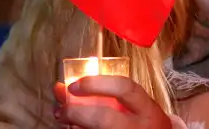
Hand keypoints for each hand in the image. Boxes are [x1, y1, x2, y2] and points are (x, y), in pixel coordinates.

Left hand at [54, 76, 174, 128]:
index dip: (97, 84)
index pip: (125, 89)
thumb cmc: (142, 122)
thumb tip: (62, 87)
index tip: (75, 84)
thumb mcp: (135, 105)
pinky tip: (73, 128)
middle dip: (76, 112)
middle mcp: (136, 127)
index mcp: (146, 108)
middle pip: (104, 118)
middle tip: (62, 108)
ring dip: (72, 126)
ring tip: (63, 119)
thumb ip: (107, 94)